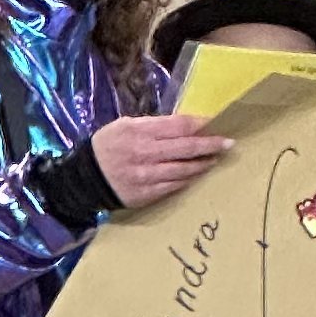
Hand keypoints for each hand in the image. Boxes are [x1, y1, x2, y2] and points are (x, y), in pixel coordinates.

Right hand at [90, 113, 229, 209]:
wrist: (87, 179)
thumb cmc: (108, 146)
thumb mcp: (126, 125)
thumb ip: (153, 125)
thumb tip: (184, 126)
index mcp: (140, 131)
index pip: (179, 126)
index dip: (201, 124)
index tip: (216, 123)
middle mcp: (145, 153)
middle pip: (186, 148)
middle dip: (211, 145)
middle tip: (228, 143)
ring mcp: (147, 176)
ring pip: (184, 169)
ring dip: (203, 164)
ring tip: (216, 159)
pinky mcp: (148, 193)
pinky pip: (175, 186)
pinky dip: (189, 179)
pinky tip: (198, 173)